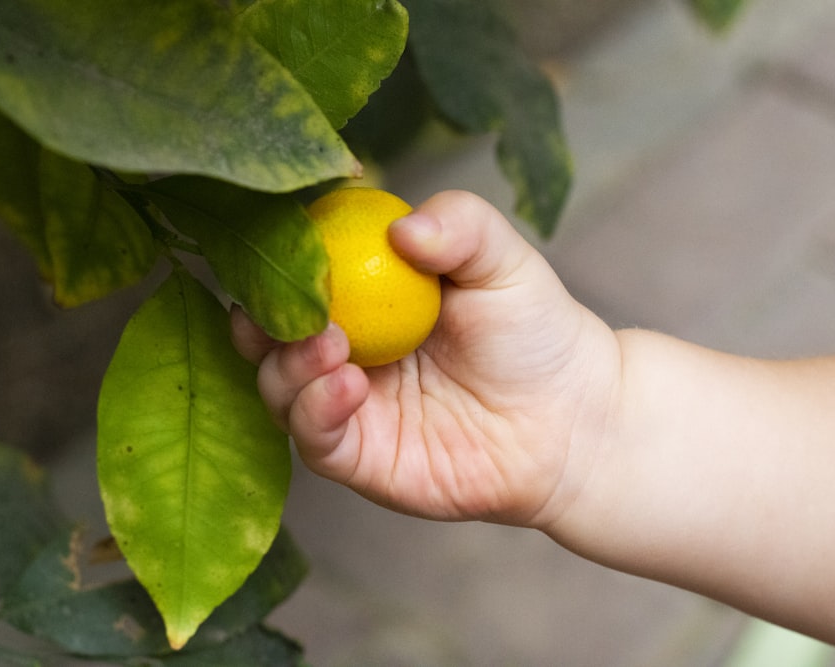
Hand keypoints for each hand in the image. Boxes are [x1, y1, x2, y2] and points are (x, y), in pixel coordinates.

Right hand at [231, 191, 621, 527]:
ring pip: (279, 387)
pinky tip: (347, 385)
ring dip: (289, 364)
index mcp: (365, 297)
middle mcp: (344, 350)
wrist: (572, 417)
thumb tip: (403, 228)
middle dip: (262, 318)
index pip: (300, 275)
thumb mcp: (502, 260)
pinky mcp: (359, 458)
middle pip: (270, 333)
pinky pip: (314, 438)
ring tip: (331, 343)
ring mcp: (346, 406)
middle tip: (285, 304)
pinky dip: (315, 410)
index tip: (280, 246)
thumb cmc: (534, 332)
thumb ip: (461, 225)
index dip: (278, 261)